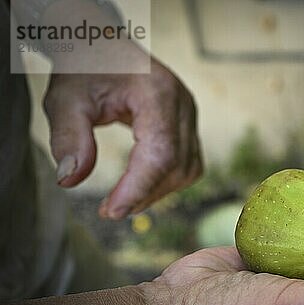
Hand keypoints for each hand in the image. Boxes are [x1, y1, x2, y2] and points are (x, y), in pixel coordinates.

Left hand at [44, 57, 201, 219]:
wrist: (103, 45)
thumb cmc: (84, 67)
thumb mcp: (64, 98)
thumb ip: (68, 137)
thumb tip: (71, 180)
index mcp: (157, 92)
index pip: (160, 153)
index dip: (139, 188)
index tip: (112, 211)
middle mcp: (183, 103)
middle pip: (177, 166)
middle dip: (145, 194)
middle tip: (110, 210)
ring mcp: (189, 114)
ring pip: (187, 169)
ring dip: (157, 191)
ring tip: (123, 200)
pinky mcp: (188, 124)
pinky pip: (188, 163)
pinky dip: (166, 181)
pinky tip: (140, 185)